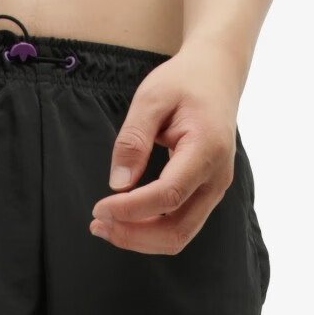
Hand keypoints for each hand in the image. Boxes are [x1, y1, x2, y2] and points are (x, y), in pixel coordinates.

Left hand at [90, 41, 243, 254]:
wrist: (217, 74)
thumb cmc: (184, 82)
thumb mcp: (151, 98)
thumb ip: (133, 139)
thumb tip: (118, 185)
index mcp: (207, 150)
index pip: (168, 195)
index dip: (131, 209)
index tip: (99, 208)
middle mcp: (216, 177)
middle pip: (177, 230)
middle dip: (133, 235)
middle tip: (97, 224)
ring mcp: (213, 190)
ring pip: (178, 236)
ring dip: (139, 239)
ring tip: (104, 227)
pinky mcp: (205, 195)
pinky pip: (179, 227)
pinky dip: (149, 232)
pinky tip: (123, 221)